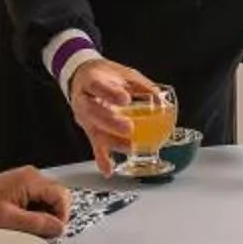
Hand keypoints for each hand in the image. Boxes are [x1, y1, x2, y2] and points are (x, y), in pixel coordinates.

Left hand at [0, 166, 70, 237]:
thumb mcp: (9, 220)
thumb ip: (37, 223)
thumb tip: (59, 227)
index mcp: (30, 180)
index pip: (61, 196)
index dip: (61, 216)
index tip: (53, 231)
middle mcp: (31, 177)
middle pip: (56, 197)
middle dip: (52, 216)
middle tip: (40, 231)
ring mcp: (25, 182)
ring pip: (47, 201)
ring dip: (41, 216)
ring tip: (26, 227)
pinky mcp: (19, 189)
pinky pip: (36, 202)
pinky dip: (33, 214)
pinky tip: (20, 222)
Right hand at [65, 58, 161, 174]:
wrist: (82, 77)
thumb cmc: (104, 75)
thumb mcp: (122, 73)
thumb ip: (141, 85)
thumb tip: (160, 99)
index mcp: (91, 81)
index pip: (97, 86)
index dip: (109, 94)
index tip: (124, 99)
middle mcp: (84, 100)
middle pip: (93, 112)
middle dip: (111, 122)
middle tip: (129, 128)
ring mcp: (85, 117)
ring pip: (94, 131)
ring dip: (112, 142)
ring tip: (130, 147)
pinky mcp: (89, 130)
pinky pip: (94, 145)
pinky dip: (102, 159)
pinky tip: (108, 169)